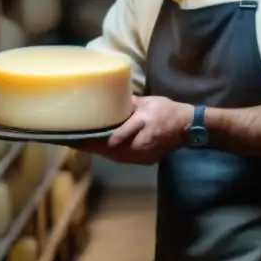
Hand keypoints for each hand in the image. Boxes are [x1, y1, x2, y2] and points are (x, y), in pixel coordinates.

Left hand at [77, 96, 192, 164]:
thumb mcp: (147, 102)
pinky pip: (122, 158)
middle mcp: (141, 143)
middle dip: (91, 146)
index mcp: (142, 124)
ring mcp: (142, 155)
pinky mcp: (144, 160)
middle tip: (73, 140)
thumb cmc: (165, 110)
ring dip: (99, 151)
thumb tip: (108, 100)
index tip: (78, 136)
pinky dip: (110, 154)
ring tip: (81, 145)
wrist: (187, 127)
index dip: (96, 138)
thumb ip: (128, 104)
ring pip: (115, 156)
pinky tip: (100, 149)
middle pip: (111, 149)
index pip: (115, 135)